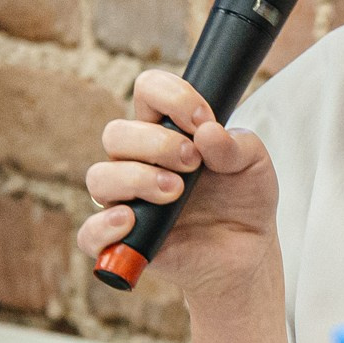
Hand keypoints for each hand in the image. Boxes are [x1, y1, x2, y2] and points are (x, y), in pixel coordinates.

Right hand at [80, 70, 281, 318]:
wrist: (247, 252)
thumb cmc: (244, 200)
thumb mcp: (255, 165)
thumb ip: (237, 145)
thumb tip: (207, 133)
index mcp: (166, 131)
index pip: (147, 91)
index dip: (171, 97)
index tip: (203, 120)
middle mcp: (138, 161)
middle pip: (116, 134)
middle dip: (156, 143)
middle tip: (193, 162)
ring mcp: (126, 200)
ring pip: (100, 177)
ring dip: (137, 179)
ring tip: (176, 193)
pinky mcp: (123, 241)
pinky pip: (89, 234)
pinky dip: (104, 226)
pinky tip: (130, 220)